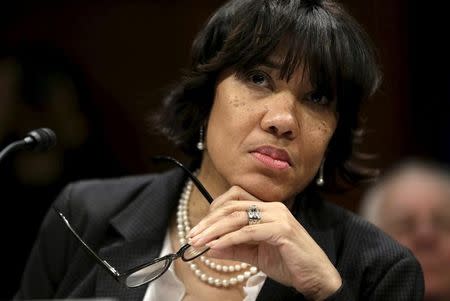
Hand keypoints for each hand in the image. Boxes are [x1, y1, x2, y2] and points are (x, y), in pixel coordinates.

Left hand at [187, 186, 341, 300]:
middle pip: (232, 207)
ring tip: (198, 241)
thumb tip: (208, 248)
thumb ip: (233, 249)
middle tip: (192, 236)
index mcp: (267, 209)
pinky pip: (248, 232)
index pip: (234, 202)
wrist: (316, 277)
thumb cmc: (288, 263)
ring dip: (214, 230)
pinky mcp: (282, 230)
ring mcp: (278, 217)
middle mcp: (272, 208)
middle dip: (208, 222)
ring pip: (237, 217)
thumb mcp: (255, 255)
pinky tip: (216, 246)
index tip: (198, 229)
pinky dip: (229, 239)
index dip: (213, 212)